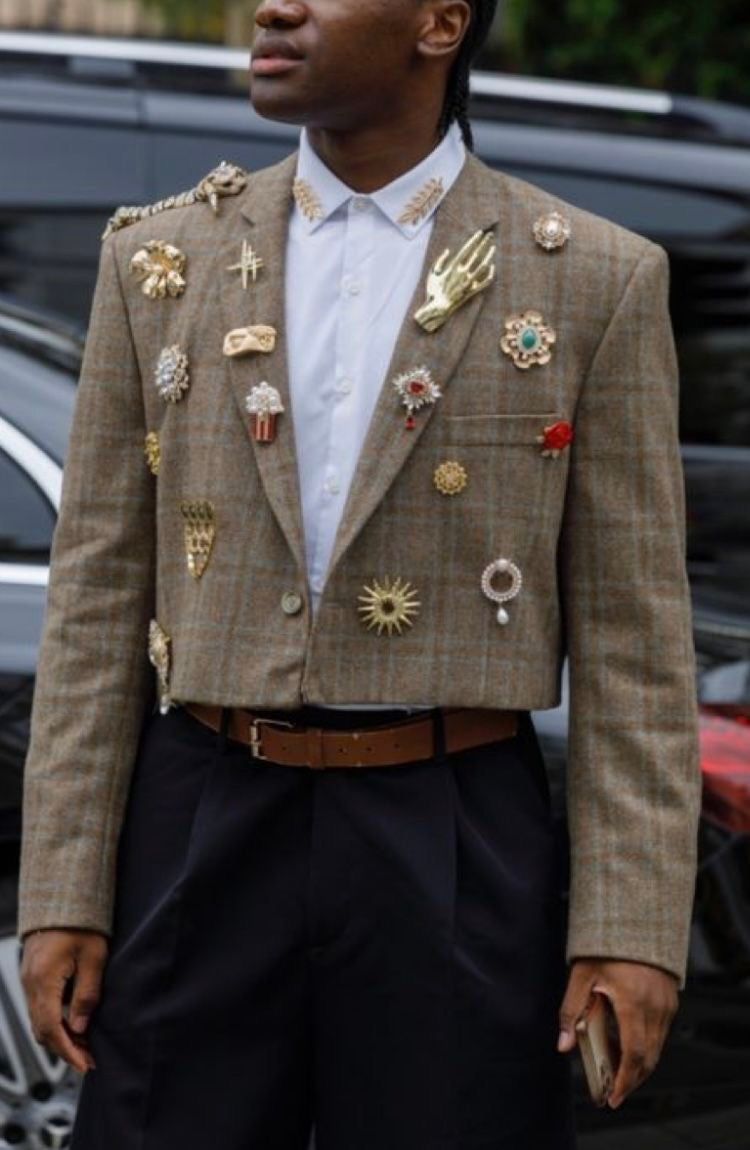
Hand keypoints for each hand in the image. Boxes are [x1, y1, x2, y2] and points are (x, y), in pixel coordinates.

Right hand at [20, 928, 108, 1074]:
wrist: (63, 898)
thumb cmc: (82, 924)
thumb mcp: (94, 958)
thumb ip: (86, 995)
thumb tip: (80, 1028)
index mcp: (44, 980)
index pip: (52, 1028)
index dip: (68, 1051)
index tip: (84, 1065)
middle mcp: (30, 983)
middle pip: (42, 1030)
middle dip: (64, 1049)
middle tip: (88, 1059)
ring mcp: (28, 979)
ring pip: (38, 1020)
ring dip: (59, 1036)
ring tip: (84, 1045)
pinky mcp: (32, 975)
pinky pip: (39, 1007)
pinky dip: (54, 1021)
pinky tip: (73, 1024)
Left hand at [557, 957, 678, 1107]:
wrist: (635, 919)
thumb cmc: (604, 946)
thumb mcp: (581, 974)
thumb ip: (571, 1010)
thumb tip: (562, 1045)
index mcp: (634, 1002)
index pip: (634, 1054)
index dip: (624, 1080)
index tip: (612, 1097)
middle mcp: (656, 1007)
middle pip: (648, 1058)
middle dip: (631, 1080)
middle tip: (612, 1094)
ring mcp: (666, 1004)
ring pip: (656, 1048)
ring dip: (639, 1066)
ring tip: (616, 1075)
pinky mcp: (669, 1000)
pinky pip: (660, 1033)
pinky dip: (646, 1048)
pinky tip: (626, 1048)